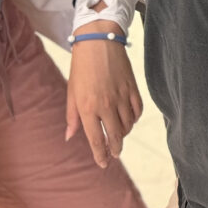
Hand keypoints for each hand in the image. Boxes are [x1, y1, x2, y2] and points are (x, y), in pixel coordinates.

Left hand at [65, 14, 142, 167]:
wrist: (99, 43)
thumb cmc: (81, 68)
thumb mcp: (72, 92)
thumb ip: (72, 117)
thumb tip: (70, 137)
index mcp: (87, 108)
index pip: (96, 139)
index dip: (100, 155)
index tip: (103, 164)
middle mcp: (106, 106)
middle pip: (115, 136)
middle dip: (115, 149)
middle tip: (114, 154)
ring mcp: (122, 97)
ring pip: (128, 125)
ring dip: (124, 133)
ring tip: (119, 135)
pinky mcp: (133, 89)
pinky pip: (137, 111)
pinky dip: (134, 119)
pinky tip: (129, 120)